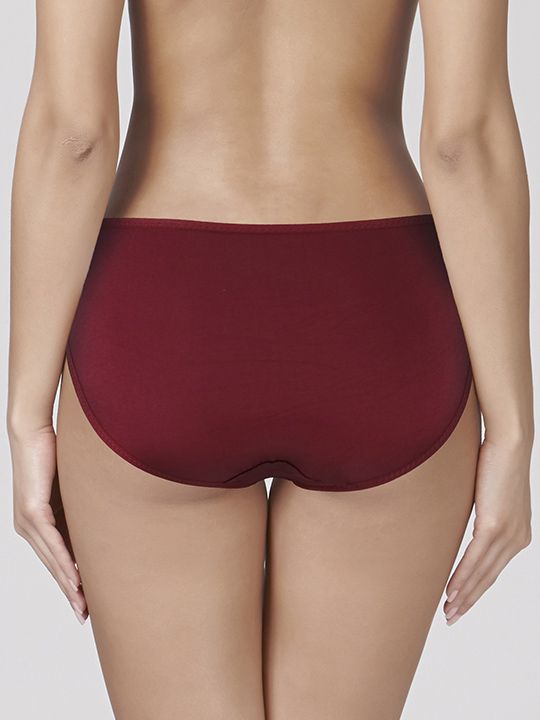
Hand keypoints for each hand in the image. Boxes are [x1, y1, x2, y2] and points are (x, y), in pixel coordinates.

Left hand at [8, 423, 87, 623]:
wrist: (33, 431)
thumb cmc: (54, 454)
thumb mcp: (72, 488)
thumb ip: (82, 506)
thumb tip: (104, 517)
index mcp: (37, 523)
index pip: (56, 559)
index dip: (70, 581)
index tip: (84, 602)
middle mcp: (28, 527)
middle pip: (52, 566)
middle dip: (69, 592)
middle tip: (84, 615)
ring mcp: (28, 521)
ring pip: (51, 560)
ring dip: (68, 584)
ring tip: (82, 604)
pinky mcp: (32, 511)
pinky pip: (52, 543)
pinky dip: (63, 563)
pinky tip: (74, 579)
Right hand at [443, 436, 532, 624]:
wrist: (510, 442)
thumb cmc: (496, 460)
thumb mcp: (488, 494)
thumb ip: (480, 513)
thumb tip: (457, 518)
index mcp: (518, 534)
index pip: (494, 570)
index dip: (476, 589)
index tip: (460, 603)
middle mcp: (517, 539)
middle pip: (488, 578)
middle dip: (468, 600)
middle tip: (450, 617)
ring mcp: (507, 534)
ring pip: (481, 573)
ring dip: (462, 595)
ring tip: (447, 610)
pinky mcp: (494, 525)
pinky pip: (475, 558)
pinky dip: (461, 577)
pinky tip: (450, 591)